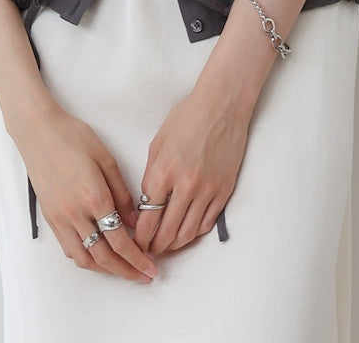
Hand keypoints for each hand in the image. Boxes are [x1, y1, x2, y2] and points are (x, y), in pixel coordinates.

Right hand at [12, 103, 158, 282]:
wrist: (38, 131)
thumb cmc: (74, 137)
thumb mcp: (106, 159)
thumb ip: (122, 193)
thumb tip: (135, 222)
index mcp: (93, 197)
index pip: (119, 240)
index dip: (137, 259)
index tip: (151, 268)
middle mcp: (74, 213)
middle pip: (103, 257)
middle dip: (126, 271)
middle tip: (143, 276)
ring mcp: (59, 217)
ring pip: (83, 258)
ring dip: (105, 269)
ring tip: (123, 270)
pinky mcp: (50, 217)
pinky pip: (68, 248)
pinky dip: (86, 258)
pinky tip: (98, 254)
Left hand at [134, 85, 250, 254]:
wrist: (221, 107)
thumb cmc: (187, 118)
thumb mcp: (158, 143)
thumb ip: (151, 175)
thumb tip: (148, 203)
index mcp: (163, 172)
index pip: (147, 218)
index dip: (139, 235)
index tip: (135, 242)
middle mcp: (185, 186)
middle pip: (167, 232)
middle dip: (154, 246)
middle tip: (148, 251)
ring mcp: (207, 190)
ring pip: (187, 233)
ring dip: (174, 245)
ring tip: (165, 247)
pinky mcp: (223, 191)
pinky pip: (207, 223)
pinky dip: (194, 233)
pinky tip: (186, 233)